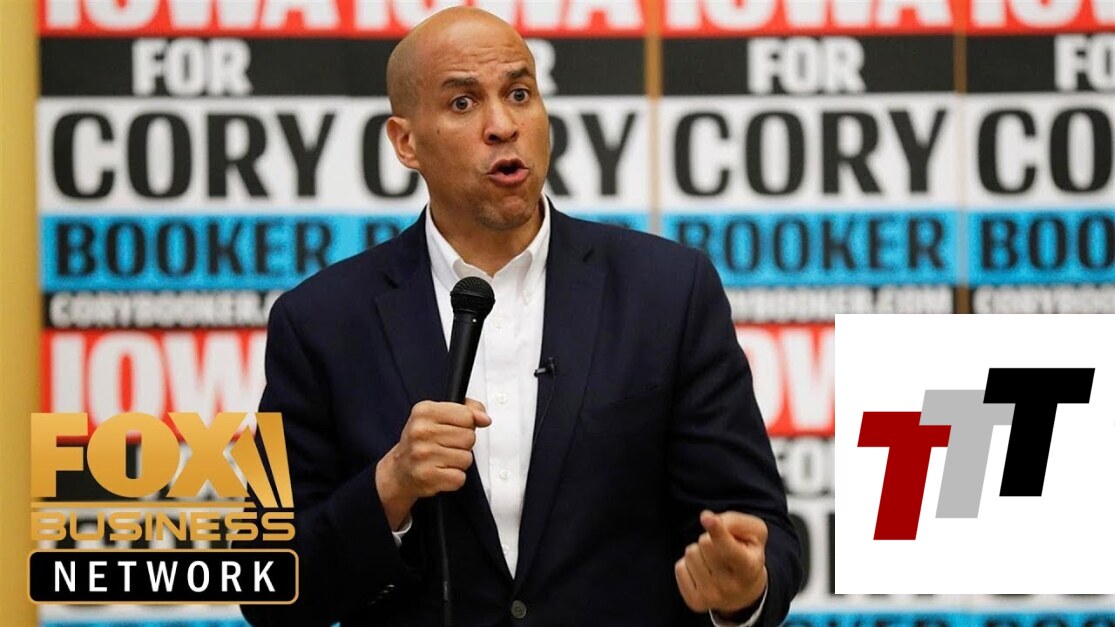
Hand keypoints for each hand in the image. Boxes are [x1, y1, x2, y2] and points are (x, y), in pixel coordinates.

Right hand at [375, 399, 490, 528]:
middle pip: (469, 437)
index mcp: (424, 411)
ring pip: (467, 458)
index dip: (467, 424)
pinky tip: (441, 472)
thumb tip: (484, 419)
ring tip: (443, 459)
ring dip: (459, 462)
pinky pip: (459, 477)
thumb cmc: (422, 441)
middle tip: (446, 446)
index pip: (467, 415)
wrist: (399, 470)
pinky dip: (454, 478)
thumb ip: (467, 410)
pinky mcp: (427, 477)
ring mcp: (423, 455)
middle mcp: (421, 431)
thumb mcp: (439, 415)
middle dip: (463, 444)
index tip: (453, 429)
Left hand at [674, 510, 768, 615]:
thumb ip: (735, 521)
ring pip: (691, 554)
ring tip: (713, 561)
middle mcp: (731, 586)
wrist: (745, 593)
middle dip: (710, 539)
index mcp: (749, 567)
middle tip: (721, 550)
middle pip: (705, 543)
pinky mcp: (695, 602)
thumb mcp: (755, 533)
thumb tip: (707, 518)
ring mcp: (712, 596)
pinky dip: (689, 564)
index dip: (718, 531)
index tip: (707, 518)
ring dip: (699, 552)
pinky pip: (679, 568)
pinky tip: (703, 572)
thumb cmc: (748, 554)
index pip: (729, 548)